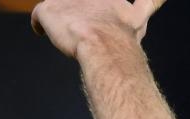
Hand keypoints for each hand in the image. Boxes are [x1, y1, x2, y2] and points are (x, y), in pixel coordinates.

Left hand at [30, 0, 163, 57]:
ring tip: (64, 28)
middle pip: (70, 3)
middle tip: (75, 21)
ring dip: (59, 17)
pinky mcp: (48, 10)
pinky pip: (38, 17)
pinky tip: (44, 33)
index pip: (91, 2)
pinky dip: (40, 26)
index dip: (88, 7)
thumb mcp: (140, 15)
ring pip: (56, 6)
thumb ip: (150, 2)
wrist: (103, 43)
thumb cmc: (122, 33)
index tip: (89, 14)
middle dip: (73, 8)